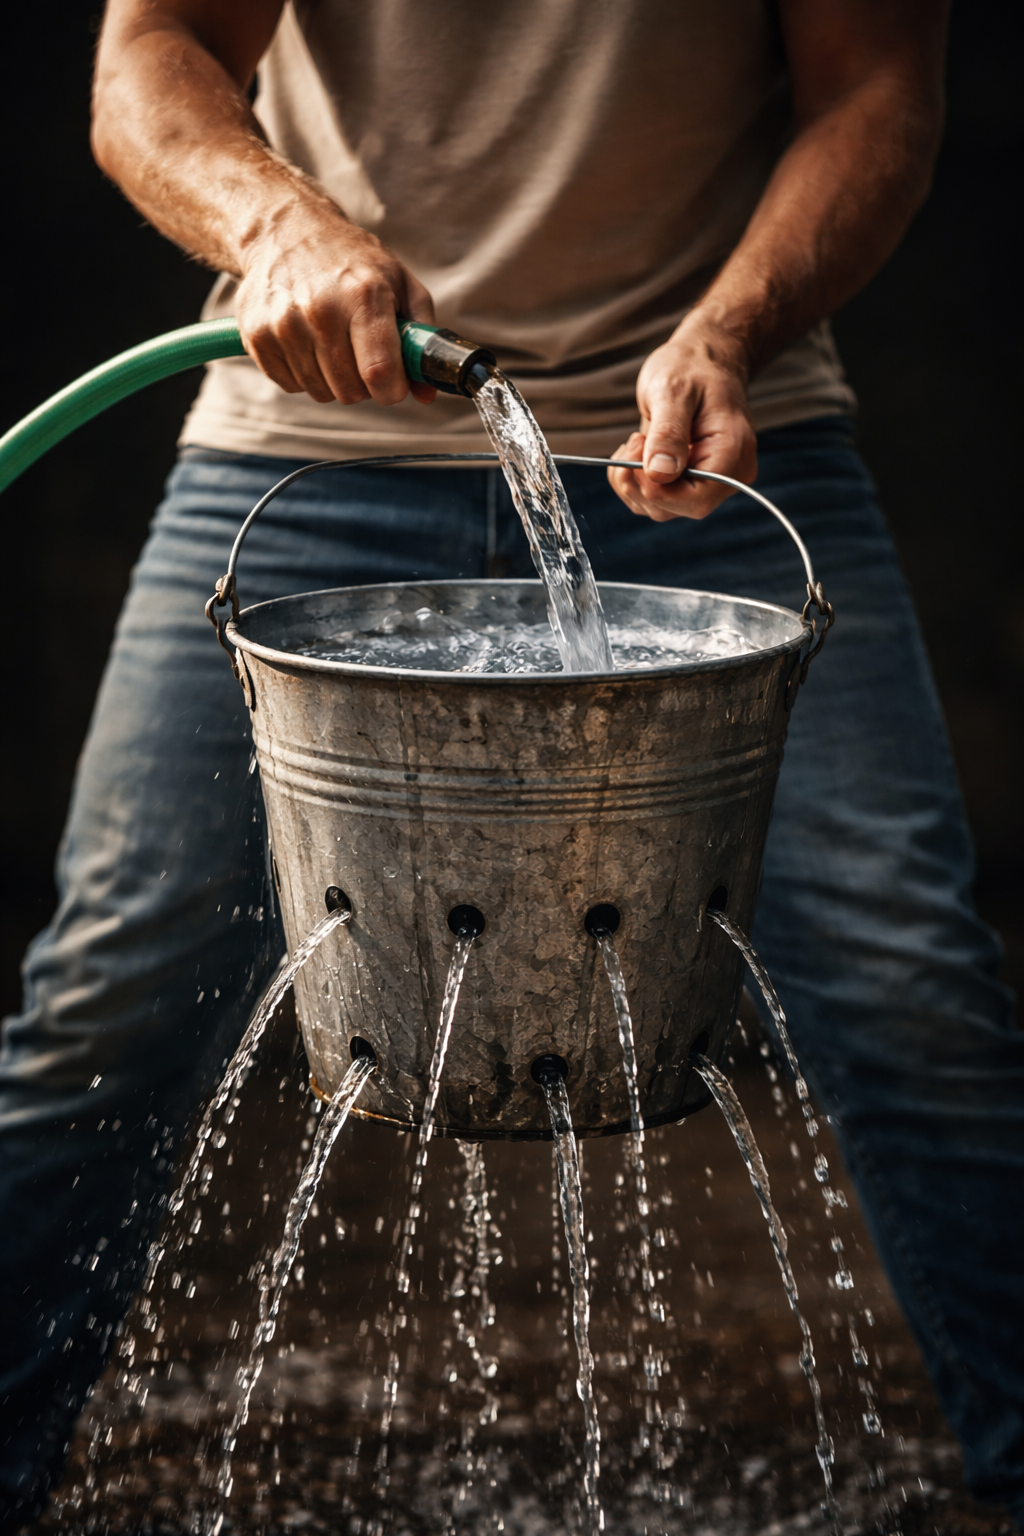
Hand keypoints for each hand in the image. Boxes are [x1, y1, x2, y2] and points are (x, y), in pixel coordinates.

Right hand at [235, 203, 437, 405]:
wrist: (286, 230)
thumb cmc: (352, 260)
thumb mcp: (400, 283)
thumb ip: (421, 337)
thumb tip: (426, 393)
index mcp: (363, 294)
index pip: (379, 373)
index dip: (392, 391)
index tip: (393, 385)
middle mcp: (320, 309)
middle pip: (350, 391)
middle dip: (363, 384)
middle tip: (361, 354)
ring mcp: (283, 324)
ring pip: (320, 392)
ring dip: (332, 378)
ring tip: (332, 342)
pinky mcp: (256, 335)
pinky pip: (291, 385)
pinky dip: (303, 373)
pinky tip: (306, 342)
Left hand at [607, 316, 756, 521]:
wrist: (701, 360)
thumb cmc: (692, 367)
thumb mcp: (675, 391)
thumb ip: (668, 433)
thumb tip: (660, 473)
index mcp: (733, 454)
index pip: (697, 499)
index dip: (658, 490)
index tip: (636, 457)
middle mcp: (725, 476)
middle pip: (676, 508)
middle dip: (641, 483)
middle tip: (633, 443)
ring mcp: (706, 481)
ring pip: (660, 508)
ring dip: (633, 482)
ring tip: (636, 441)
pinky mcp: (687, 481)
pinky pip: (655, 498)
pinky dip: (634, 481)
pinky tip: (637, 451)